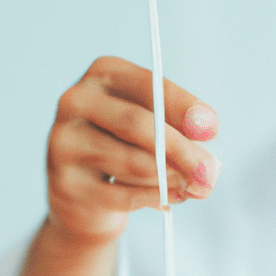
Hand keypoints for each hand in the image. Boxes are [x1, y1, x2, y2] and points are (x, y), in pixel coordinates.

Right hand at [47, 56, 220, 247]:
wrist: (85, 197)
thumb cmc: (128, 149)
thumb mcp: (154, 130)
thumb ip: (180, 136)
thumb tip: (207, 164)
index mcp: (103, 74)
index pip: (147, 85)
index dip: (182, 107)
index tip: (212, 130)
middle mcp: (75, 101)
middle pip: (136, 124)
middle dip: (180, 150)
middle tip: (211, 172)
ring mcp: (63, 142)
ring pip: (131, 162)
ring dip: (171, 178)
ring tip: (195, 188)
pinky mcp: (65, 184)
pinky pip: (121, 195)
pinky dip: (154, 199)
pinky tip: (170, 201)